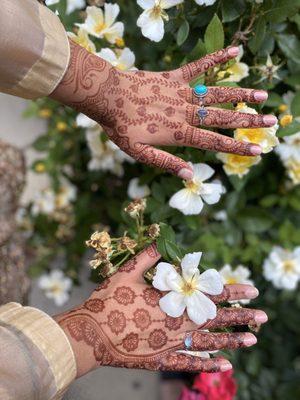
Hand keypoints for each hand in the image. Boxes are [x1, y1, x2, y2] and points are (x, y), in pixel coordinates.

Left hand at [51, 42, 276, 179]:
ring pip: (216, 94)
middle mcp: (185, 112)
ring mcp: (181, 93)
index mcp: (179, 133)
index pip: (214, 142)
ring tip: (261, 95)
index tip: (258, 150)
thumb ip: (166, 162)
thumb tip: (189, 175)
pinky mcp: (173, 77)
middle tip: (270, 122)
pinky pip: (198, 66)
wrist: (106, 97)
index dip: (237, 147)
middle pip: (222, 118)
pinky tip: (235, 51)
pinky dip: (216, 58)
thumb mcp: (139, 153)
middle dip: (248, 122)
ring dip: (240, 95)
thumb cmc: (120, 127)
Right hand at [55, 244, 266, 377]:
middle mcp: (177, 323)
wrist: (91, 334)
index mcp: (172, 300)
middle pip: (216, 319)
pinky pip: (190, 363)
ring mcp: (171, 344)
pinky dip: (208, 365)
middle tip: (263, 317)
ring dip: (232, 340)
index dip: (232, 291)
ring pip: (209, 342)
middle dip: (241, 316)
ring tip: (252, 340)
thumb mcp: (127, 272)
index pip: (209, 294)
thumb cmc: (108, 301)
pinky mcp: (161, 359)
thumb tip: (161, 238)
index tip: (252, 290)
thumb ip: (148, 255)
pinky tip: (226, 366)